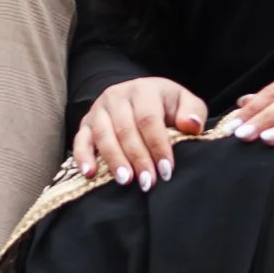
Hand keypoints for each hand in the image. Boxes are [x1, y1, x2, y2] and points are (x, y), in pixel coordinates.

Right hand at [72, 76, 207, 190]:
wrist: (139, 96)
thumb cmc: (165, 105)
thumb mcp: (183, 102)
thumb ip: (193, 112)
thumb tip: (191, 125)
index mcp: (144, 90)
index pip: (149, 119)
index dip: (158, 145)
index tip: (167, 170)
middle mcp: (118, 96)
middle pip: (126, 129)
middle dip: (138, 158)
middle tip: (148, 182)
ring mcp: (99, 109)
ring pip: (103, 136)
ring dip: (114, 160)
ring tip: (125, 181)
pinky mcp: (86, 123)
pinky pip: (80, 140)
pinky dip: (83, 156)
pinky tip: (89, 173)